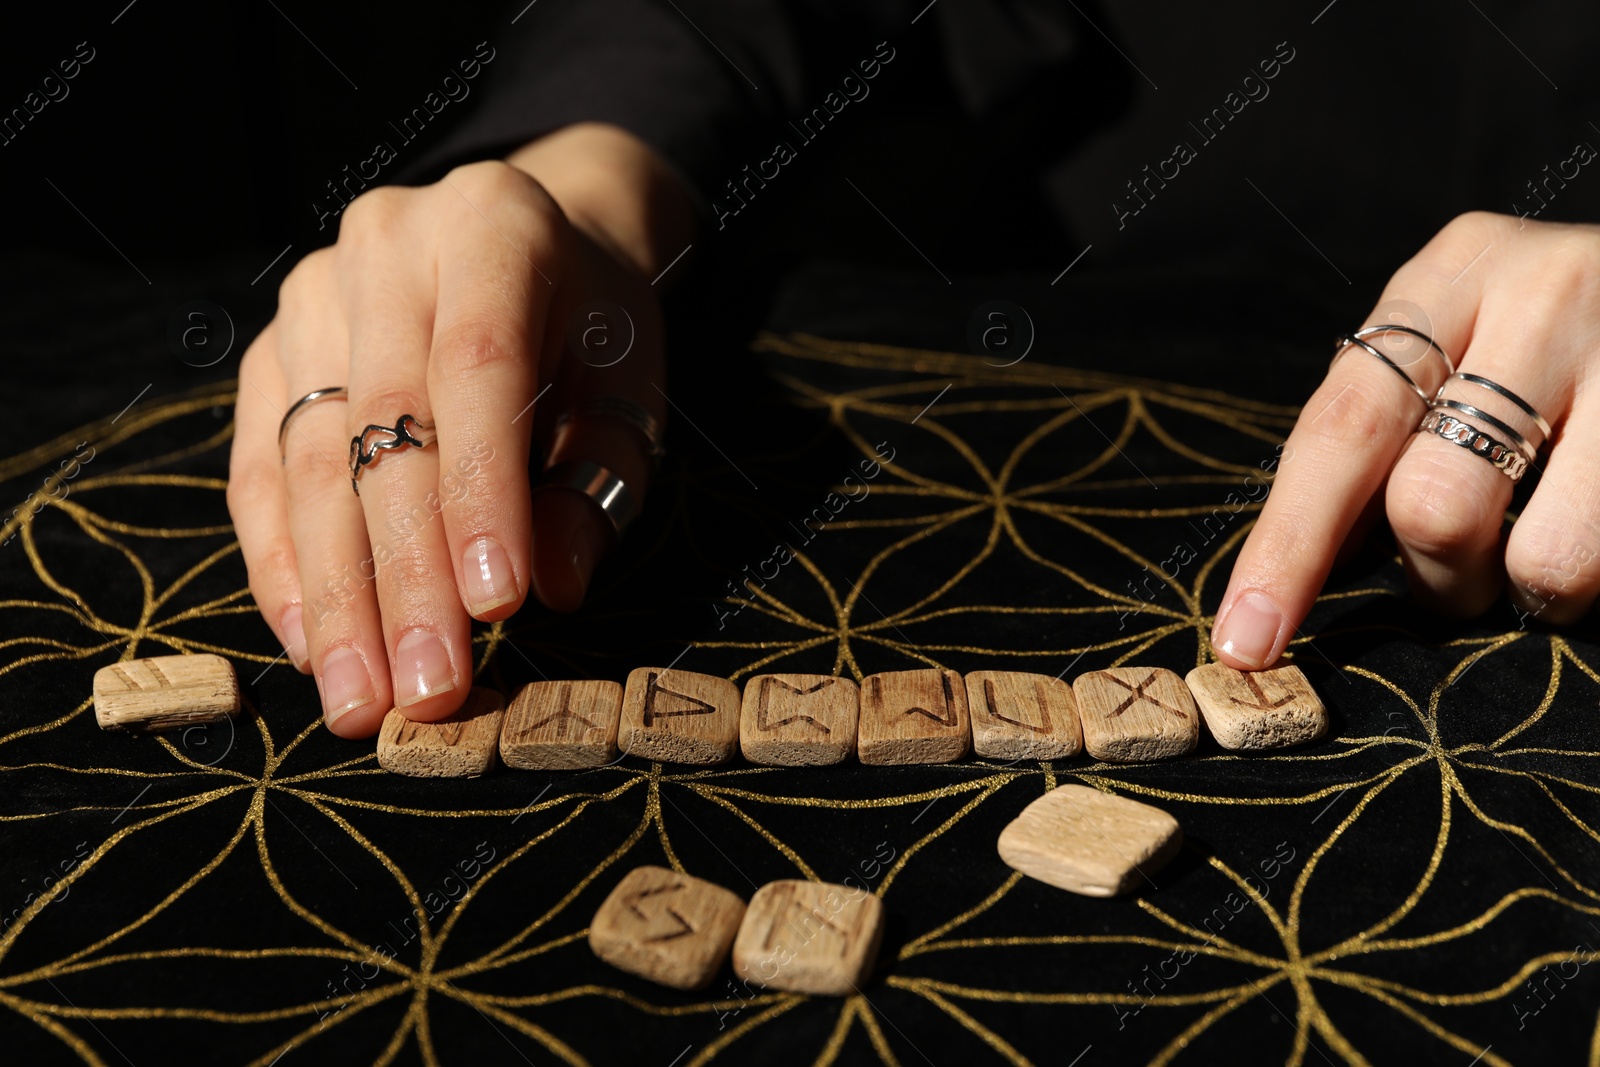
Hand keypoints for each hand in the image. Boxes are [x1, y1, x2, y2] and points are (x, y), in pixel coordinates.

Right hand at [228, 124, 691, 737]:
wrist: (531, 241)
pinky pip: (261, 469)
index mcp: (494, 226)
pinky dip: (285, 563)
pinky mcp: (269, 350)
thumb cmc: (591, 329)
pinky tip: (312, 643)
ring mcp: (311, 295)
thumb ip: (597, 481)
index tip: (495, 607)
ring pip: (311, 459)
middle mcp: (387, 245)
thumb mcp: (629, 390)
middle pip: (383, 427)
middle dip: (405, 575)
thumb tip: (554, 587)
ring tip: (358, 697)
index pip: (477, 368)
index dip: (482, 494)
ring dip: (335, 592)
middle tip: (424, 692)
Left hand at [1214, 211, 1598, 667]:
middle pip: (1431, 501)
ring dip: (1524, 590)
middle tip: (1453, 582)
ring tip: (1539, 553)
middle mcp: (1540, 294)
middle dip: (1432, 577)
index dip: (1288, 546)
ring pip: (1542, 553)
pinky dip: (1594, 578)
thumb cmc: (1549, 338)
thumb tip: (1292, 573)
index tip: (1248, 638)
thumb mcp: (1454, 346)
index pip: (1339, 429)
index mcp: (1448, 275)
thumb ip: (1377, 434)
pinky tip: (1595, 525)